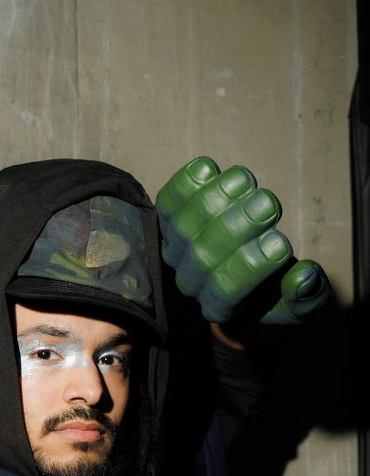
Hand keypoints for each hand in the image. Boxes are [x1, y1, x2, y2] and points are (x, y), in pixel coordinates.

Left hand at [156, 156, 329, 324]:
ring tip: (245, 182)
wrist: (251, 266)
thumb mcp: (302, 300)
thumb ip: (308, 297)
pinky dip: (185, 185)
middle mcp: (192, 281)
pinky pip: (168, 204)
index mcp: (221, 306)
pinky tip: (208, 170)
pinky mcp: (171, 221)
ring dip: (213, 200)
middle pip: (204, 256)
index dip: (250, 268)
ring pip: (184, 227)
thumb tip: (305, 279)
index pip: (225, 291)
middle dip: (236, 227)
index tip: (280, 244)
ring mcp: (178, 250)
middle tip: (267, 205)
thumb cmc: (277, 285)